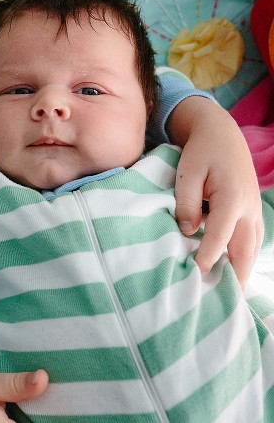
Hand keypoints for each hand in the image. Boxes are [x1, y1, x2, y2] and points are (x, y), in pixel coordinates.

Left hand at [168, 97, 262, 286]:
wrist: (221, 135)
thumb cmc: (200, 152)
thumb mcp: (186, 172)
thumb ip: (186, 201)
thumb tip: (187, 231)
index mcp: (231, 196)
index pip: (220, 233)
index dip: (209, 255)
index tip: (197, 274)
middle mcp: (248, 208)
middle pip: (245, 249)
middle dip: (236, 277)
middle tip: (224, 304)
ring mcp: (253, 212)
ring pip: (252, 249)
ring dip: (243, 272)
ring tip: (230, 297)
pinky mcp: (251, 214)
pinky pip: (252, 242)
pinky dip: (245, 260)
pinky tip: (233, 275)